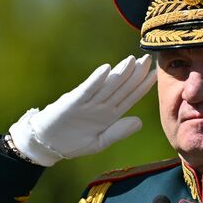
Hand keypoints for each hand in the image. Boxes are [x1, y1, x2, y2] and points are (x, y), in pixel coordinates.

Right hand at [7, 55, 155, 165]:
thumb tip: (140, 122)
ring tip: (132, 60)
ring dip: (120, 73)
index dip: (142, 86)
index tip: (155, 75)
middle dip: (134, 74)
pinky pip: (87, 90)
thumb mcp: (99, 142)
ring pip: (107, 86)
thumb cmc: (73, 143)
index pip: (129, 98)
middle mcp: (100, 106)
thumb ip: (118, 132)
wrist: (48, 144)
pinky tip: (106, 69)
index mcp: (109, 115)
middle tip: (147, 58)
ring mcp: (87, 103)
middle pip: (121, 88)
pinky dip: (96, 80)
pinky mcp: (73, 102)